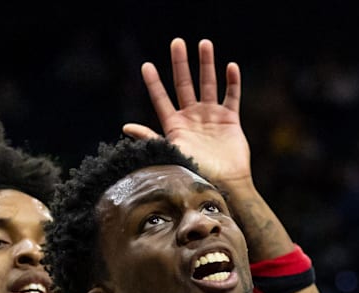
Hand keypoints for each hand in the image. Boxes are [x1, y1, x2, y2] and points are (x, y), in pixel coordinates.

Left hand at [124, 38, 251, 186]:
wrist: (226, 184)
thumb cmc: (197, 173)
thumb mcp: (171, 153)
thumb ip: (151, 138)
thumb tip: (126, 126)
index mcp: (175, 126)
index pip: (161, 99)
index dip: (153, 83)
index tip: (146, 65)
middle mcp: (192, 118)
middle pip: (184, 84)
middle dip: (180, 63)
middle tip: (176, 43)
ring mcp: (211, 117)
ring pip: (208, 84)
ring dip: (207, 64)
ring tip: (204, 43)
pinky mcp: (230, 120)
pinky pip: (232, 96)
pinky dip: (232, 82)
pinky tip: (230, 67)